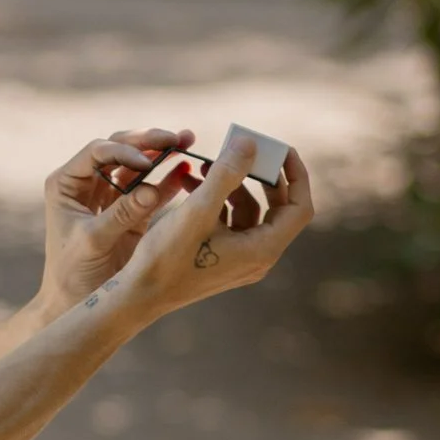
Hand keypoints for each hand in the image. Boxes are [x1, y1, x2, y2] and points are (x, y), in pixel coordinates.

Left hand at [38, 128, 197, 310]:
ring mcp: (109, 196)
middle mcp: (87, 183)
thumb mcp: (93, 242)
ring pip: (138, 165)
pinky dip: (169, 179)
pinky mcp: (130, 212)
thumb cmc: (72, 274)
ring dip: (162, 153)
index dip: (124, 151)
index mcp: (67, 183)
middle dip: (148, 142)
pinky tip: (187, 169)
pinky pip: (151, 189)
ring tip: (187, 140)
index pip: (97, 153)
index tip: (147, 162)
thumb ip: (121, 215)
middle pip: (120, 150)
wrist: (74, 304)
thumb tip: (151, 189)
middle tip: (176, 137)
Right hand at [98, 139, 314, 328]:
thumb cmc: (169, 256)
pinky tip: (191, 185)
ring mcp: (240, 260)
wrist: (140, 294)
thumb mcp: (198, 209)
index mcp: (263, 249)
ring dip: (231, 185)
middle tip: (246, 151)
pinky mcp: (222, 258)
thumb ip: (227, 174)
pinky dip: (217, 201)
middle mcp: (258, 257)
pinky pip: (230, 223)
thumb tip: (250, 144)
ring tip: (204, 165)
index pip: (299, 208)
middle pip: (277, 209)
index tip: (282, 150)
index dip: (296, 176)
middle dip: (261, 176)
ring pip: (249, 213)